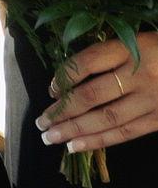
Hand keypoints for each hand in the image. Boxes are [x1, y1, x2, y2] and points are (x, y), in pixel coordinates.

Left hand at [39, 38, 157, 156]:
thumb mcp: (140, 40)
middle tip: (41, 122)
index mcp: (133, 47)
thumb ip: (110, 54)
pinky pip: (126, 132)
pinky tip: (76, 146)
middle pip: (93, 94)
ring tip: (50, 137)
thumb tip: (69, 76)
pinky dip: (99, 140)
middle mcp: (141, 74)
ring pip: (107, 118)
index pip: (89, 61)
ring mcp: (153, 99)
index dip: (65, 76)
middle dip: (63, 110)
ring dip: (75, 129)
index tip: (50, 90)